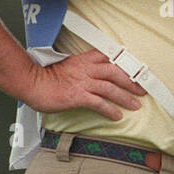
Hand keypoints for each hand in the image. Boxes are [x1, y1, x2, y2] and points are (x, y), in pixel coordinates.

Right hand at [23, 50, 146, 122]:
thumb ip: (81, 69)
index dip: (125, 64)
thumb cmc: (45, 77)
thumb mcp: (67, 67)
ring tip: (136, 105)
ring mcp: (82, 82)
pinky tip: (117, 116)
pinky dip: (110, 110)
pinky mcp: (77, 96)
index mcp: (83, 60)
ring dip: (125, 97)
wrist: (30, 82)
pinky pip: (98, 103)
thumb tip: (93, 78)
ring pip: (110, 88)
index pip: (109, 58)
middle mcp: (85, 69)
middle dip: (131, 81)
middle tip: (142, 89)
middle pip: (115, 72)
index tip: (137, 70)